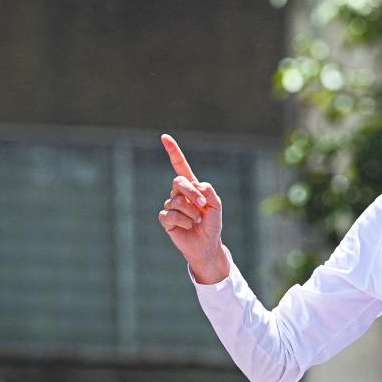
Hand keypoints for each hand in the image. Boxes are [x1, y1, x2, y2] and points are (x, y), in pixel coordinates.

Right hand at [158, 134, 228, 282]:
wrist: (207, 245)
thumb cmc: (212, 224)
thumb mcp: (217, 207)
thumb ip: (210, 193)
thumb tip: (198, 184)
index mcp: (192, 186)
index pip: (180, 166)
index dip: (173, 151)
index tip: (164, 137)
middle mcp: (179, 193)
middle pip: (178, 182)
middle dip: (192, 193)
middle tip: (203, 204)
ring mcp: (171, 206)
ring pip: (176, 201)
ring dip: (191, 213)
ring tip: (196, 221)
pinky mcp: (166, 219)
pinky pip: (171, 215)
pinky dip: (183, 222)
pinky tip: (187, 227)